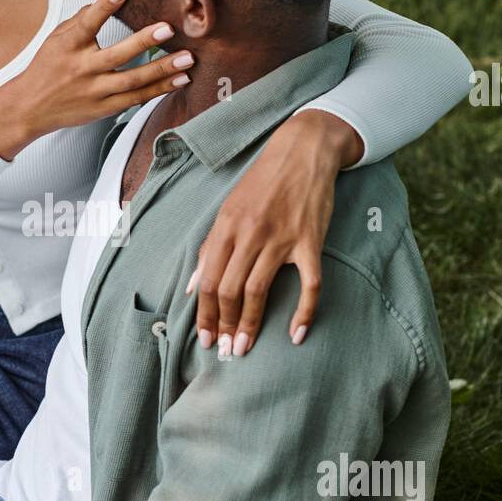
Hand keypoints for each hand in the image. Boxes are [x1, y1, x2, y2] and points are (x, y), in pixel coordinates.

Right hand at [0, 0, 192, 158]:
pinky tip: (179, 80)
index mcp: (68, 47)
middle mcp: (82, 70)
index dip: (103, 7)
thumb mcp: (57, 39)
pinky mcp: (104, 109)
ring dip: (162, 70)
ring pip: (132, 82)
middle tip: (168, 29)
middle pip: (117, 56)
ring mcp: (94, 92)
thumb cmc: (46, 68)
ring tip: (186, 59)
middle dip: (144, 42)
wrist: (29, 108)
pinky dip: (159, 90)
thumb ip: (82, 19)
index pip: (87, 24)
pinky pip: (136, 99)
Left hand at [187, 110, 364, 353]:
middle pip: (229, 290)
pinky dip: (303, 312)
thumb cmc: (262, 182)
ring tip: (245, 347)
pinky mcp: (310, 242)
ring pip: (259, 290)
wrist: (303, 151)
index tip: (204, 337)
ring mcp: (281, 238)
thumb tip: (191, 286)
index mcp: (226, 227)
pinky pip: (309, 285)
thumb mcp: (228, 208)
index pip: (207, 280)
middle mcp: (250, 234)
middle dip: (224, 325)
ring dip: (250, 324)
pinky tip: (296, 334)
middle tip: (225, 350)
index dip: (204, 314)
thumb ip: (210, 248)